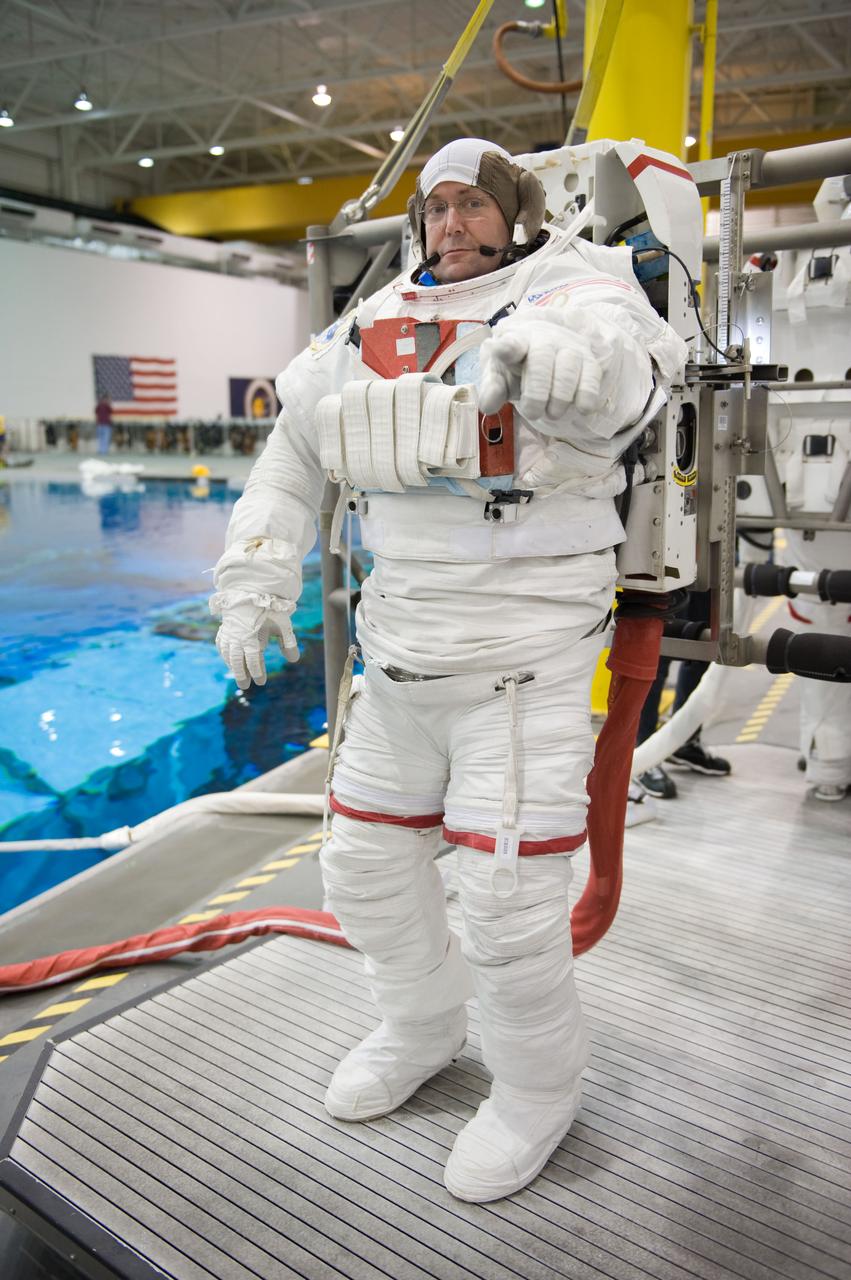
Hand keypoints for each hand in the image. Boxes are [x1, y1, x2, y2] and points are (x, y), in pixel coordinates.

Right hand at [215, 600, 298, 689]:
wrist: (251, 588)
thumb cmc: (269, 607)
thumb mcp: (283, 622)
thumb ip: (288, 641)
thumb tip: (294, 660)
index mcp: (251, 634)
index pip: (253, 657)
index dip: (256, 670)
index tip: (260, 681)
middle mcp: (237, 634)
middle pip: (236, 659)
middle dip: (241, 674)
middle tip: (245, 686)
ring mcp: (229, 631)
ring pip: (227, 653)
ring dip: (232, 666)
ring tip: (239, 676)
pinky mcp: (225, 627)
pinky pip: (222, 644)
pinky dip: (225, 654)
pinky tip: (229, 660)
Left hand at [478, 314, 610, 420]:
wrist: (548, 351)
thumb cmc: (519, 366)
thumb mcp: (500, 376)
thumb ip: (492, 390)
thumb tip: (487, 406)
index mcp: (516, 341)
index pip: (512, 342)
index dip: (508, 347)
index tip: (502, 351)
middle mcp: (543, 338)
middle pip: (541, 358)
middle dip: (537, 391)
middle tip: (533, 413)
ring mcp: (568, 347)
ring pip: (567, 368)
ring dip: (560, 397)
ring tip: (552, 414)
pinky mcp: (588, 360)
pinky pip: (592, 375)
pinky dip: (587, 395)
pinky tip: (582, 410)